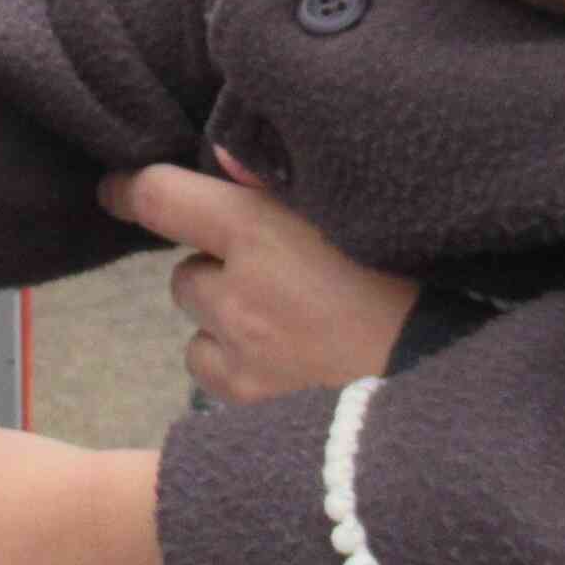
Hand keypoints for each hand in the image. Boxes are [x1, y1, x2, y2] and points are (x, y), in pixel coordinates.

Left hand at [101, 160, 414, 403]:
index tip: (116, 188)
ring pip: (198, 331)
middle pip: (187, 274)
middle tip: (280, 279)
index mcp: (262, 233)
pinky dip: (238, 368)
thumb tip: (224, 158)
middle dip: (219, 273)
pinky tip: (292, 368)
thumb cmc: (414, 297)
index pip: (161, 198)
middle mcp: (236, 296)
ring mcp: (237, 356)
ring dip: (226, 325)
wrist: (448, 391)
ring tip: (292, 330)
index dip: (132, 189)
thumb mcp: (360, 222)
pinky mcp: (246, 406)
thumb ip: (284, 188)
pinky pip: (215, 377)